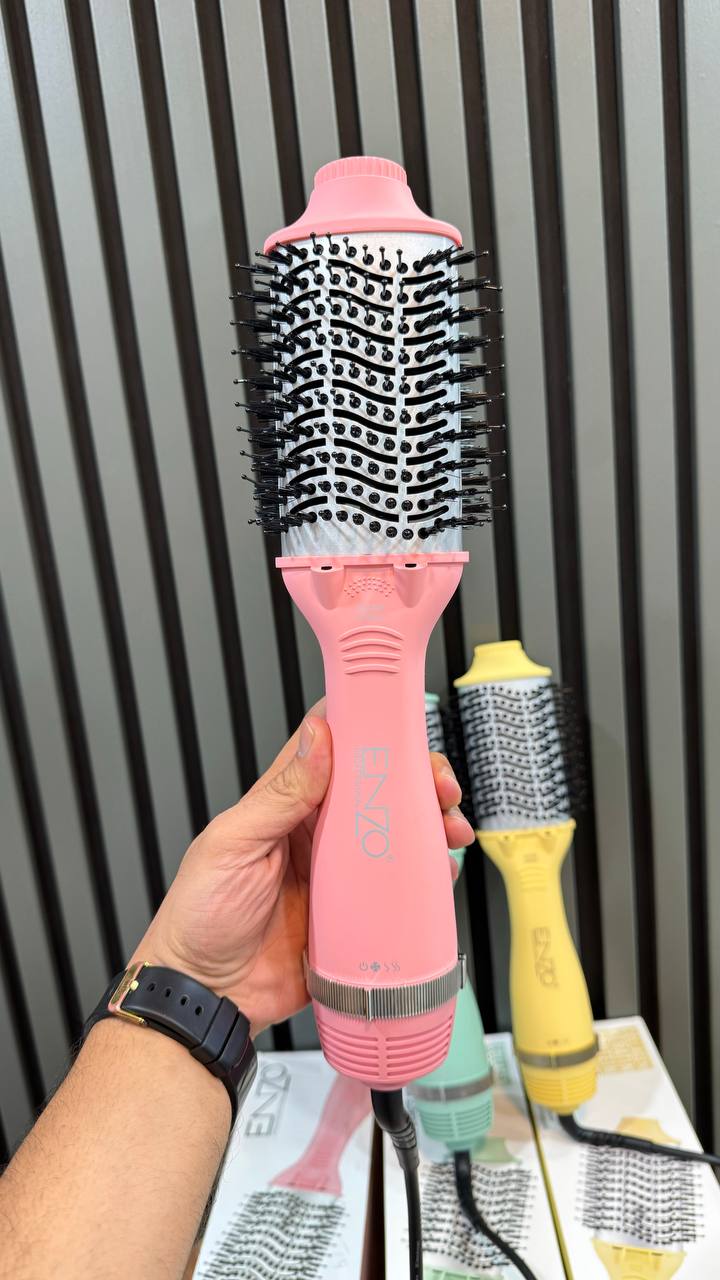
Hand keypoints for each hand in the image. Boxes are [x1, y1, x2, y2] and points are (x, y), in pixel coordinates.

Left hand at [132, 702, 473, 1032]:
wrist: (207, 997)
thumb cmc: (200, 916)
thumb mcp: (234, 844)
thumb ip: (279, 794)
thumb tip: (318, 738)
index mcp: (286, 803)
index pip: (334, 750)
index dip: (370, 731)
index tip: (401, 726)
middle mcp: (319, 833)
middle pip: (379, 790)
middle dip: (417, 780)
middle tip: (439, 786)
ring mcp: (342, 874)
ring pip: (397, 835)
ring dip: (430, 824)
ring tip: (450, 828)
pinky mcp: (358, 914)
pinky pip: (400, 890)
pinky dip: (427, 878)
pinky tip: (441, 874)